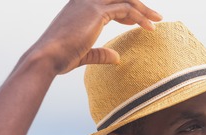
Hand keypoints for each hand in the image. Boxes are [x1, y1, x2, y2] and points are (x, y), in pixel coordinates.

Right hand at [31, 0, 161, 74]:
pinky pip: (125, 8)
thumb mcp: (84, 54)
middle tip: (156, 17)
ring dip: (143, 9)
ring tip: (158, 20)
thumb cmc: (60, 58)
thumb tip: (117, 58)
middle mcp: (85, 0)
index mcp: (80, 7)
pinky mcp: (96, 12)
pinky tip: (149, 28)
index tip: (139, 21)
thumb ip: (100, 54)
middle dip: (139, 5)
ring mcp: (90, 4)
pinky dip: (140, 17)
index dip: (127, 10)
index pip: (110, 1)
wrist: (47, 57)